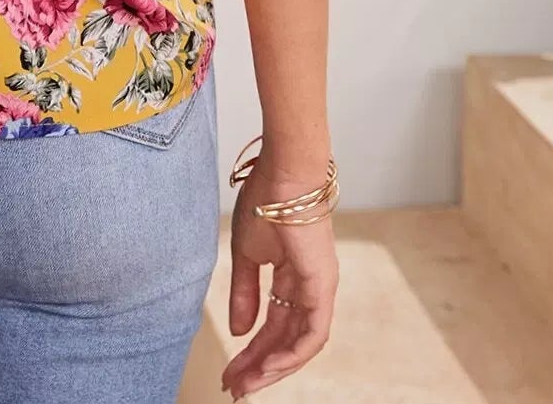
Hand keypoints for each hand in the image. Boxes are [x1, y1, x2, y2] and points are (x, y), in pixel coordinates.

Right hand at [220, 163, 338, 397]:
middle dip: (258, 366)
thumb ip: (244, 293)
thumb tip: (239, 331)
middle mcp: (309, 289)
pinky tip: (270, 367)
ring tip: (246, 384)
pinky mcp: (322, 285)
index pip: (272, 325)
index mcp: (291, 278)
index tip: (230, 369)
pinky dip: (292, 354)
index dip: (251, 350)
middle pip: (284, 339)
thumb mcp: (245, 253)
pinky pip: (312, 333)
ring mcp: (318, 288)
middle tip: (234, 388)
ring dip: (273, 367)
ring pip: (299, 343)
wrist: (282, 171)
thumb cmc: (265, 199)